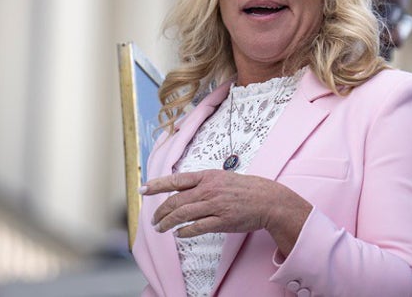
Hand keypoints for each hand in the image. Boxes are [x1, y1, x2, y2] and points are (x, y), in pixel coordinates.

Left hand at [143, 170, 311, 254]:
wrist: (268, 199)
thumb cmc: (246, 189)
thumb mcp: (223, 178)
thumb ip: (204, 183)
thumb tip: (184, 190)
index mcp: (208, 176)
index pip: (177, 180)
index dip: (157, 185)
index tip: (143, 189)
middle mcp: (209, 189)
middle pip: (175, 201)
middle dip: (160, 211)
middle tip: (153, 220)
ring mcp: (215, 205)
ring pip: (182, 215)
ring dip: (168, 223)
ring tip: (161, 228)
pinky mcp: (221, 221)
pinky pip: (196, 228)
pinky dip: (184, 232)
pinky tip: (179, 234)